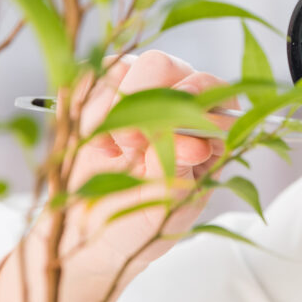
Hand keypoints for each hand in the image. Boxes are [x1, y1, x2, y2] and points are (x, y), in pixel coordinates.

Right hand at [56, 50, 234, 272]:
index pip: (213, 87)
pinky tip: (99, 146)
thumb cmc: (149, 217)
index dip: (196, 105)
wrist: (101, 235)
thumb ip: (180, 169)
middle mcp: (176, 95)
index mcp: (210, 121)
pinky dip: (89, 111)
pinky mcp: (101, 93)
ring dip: (115, 111)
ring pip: (122, 71)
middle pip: (164, 66)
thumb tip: (193, 144)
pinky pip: (90, 79)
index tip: (179, 138)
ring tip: (118, 153)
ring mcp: (137, 90)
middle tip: (135, 146)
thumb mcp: (171, 204)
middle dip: (146, 102)